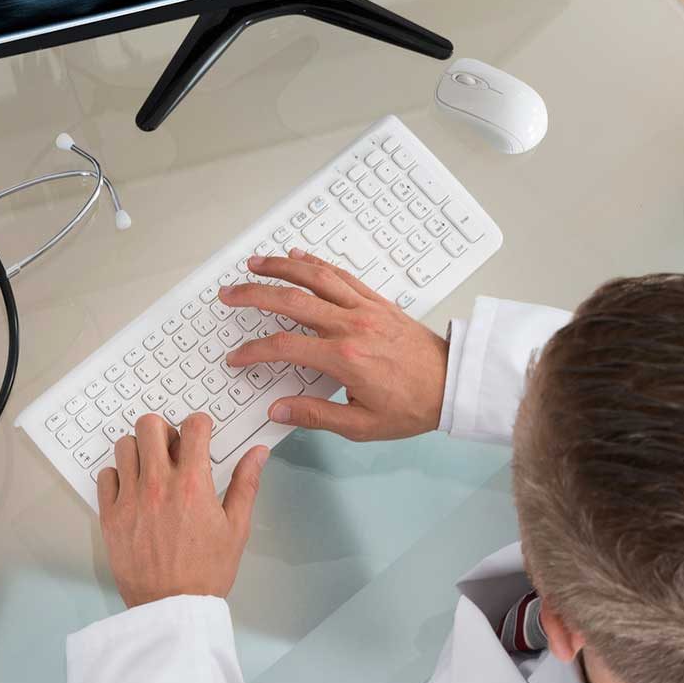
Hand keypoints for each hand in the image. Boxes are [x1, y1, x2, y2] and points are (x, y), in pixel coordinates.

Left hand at [95, 411, 269, 607]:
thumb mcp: (236, 528)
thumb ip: (246, 484)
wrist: (172, 609)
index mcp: (193, 485)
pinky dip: (118, 477)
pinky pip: (106, 476)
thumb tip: (257, 454)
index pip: (194, 426)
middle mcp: (159, 485)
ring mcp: (130, 499)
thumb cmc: (206, 573)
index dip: (200, 425)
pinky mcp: (110, 516)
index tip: (201, 435)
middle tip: (173, 450)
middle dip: (165, 431)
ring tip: (152, 470)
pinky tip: (133, 491)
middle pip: (151, 425)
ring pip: (125, 445)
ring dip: (140, 451)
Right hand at [218, 248, 448, 441]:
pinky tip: (298, 257)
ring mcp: (366, 308)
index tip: (238, 358)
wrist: (453, 384)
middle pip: (293, 300)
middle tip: (230, 294)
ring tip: (254, 264)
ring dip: (281, 267)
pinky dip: (317, 263)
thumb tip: (278, 410)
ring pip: (316, 278)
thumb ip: (316, 415)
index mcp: (346, 358)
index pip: (285, 346)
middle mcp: (353, 325)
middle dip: (255, 295)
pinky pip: (342, 275)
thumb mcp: (362, 425)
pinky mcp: (377, 301)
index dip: (254, 352)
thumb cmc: (412, 406)